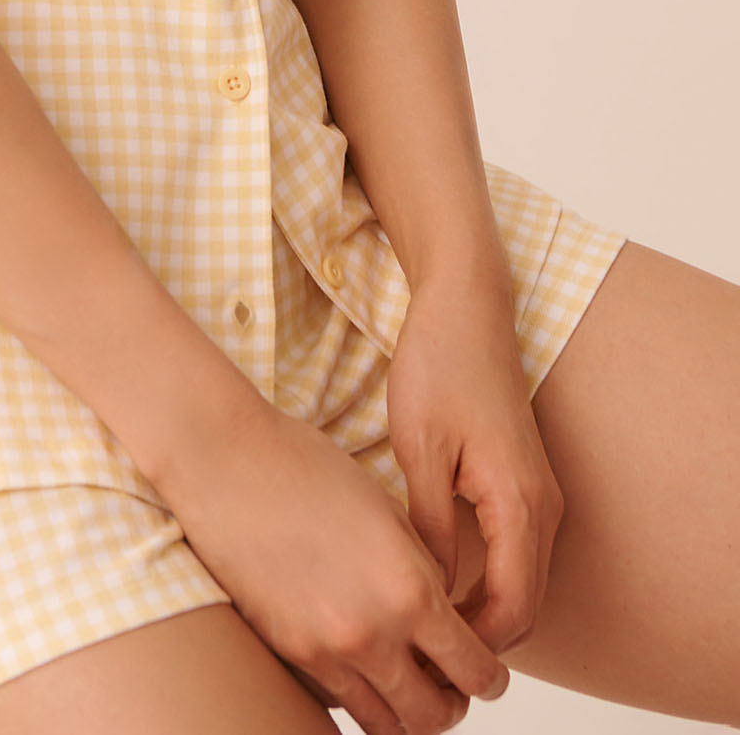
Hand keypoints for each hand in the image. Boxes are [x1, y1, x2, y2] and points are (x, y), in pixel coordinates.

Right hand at [157, 396, 510, 734]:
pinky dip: (361, 695)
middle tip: (450, 685)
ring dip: (407, 711)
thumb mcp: (386, 510)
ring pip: (388, 722)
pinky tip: (360, 667)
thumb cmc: (304, 466)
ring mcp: (325, 648)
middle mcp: (373, 632)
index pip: (474, 668)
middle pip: (435, 715)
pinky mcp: (287, 650)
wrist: (224, 460)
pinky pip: (340, 701)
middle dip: (452, 704)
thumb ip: (422, 570)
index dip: (491, 678)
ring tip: (406, 684)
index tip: (488, 672)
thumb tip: (443, 615)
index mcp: (410, 589)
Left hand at [385, 268, 565, 654]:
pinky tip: (433, 572)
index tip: (421, 647)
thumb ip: (429, 526)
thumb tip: (430, 589)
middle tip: (414, 639)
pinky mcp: (525, 483)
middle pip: (522, 604)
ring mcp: (539, 495)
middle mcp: (542, 507)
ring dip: (480, 607)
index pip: (513, 608)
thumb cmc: (438, 368)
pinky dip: (485, 576)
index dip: (472, 641)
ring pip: (519, 580)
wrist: (465, 309)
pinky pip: (515, 552)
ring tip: (417, 611)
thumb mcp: (419, 448)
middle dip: (476, 634)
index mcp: (518, 503)